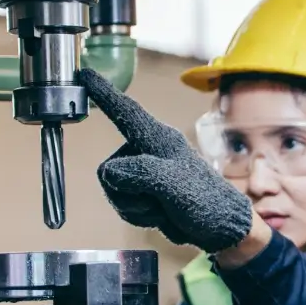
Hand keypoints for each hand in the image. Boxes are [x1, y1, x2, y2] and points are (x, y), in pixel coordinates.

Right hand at [79, 69, 252, 253]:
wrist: (220, 230)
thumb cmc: (206, 202)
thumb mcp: (175, 186)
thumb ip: (141, 173)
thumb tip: (110, 172)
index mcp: (159, 139)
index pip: (125, 111)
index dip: (103, 93)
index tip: (85, 73)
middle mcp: (148, 150)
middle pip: (110, 169)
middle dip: (130, 193)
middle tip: (160, 200)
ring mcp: (146, 171)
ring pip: (113, 188)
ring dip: (136, 206)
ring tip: (164, 207)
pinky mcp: (145, 191)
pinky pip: (122, 203)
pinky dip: (139, 215)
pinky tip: (161, 214)